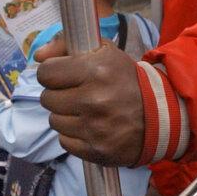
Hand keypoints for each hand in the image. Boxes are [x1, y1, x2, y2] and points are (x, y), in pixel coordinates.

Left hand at [37, 40, 144, 166]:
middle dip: (58, 94)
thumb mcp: (104, 52)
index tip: (62, 76)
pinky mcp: (95, 150)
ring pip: (54, 121)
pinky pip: (64, 141)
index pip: (46, 73)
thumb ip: (66, 46)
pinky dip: (73, 135)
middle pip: (47, 98)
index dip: (52, 73)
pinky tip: (89, 127)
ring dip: (65, 115)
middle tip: (76, 94)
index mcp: (95, 71)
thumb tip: (38, 56)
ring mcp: (94, 128)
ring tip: (84, 111)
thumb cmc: (126, 80)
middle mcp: (93, 100)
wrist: (159, 116)